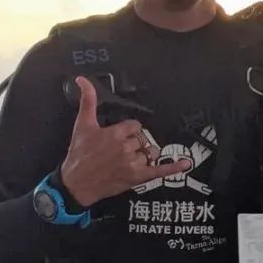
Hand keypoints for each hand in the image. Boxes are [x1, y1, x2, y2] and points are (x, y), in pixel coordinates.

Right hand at [60, 76, 190, 207]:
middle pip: (143, 139)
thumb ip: (87, 100)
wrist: (76, 183)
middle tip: (120, 151)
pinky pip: (160, 170)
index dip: (129, 130)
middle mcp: (125, 148)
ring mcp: (133, 163)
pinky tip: (186, 163)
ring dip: (144, 154)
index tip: (121, 135)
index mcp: (115, 134)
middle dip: (135, 143)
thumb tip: (82, 79)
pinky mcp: (137, 177)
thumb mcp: (82, 124)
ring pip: (150, 152)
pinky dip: (174, 167)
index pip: (135, 126)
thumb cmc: (79, 155)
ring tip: (130, 159)